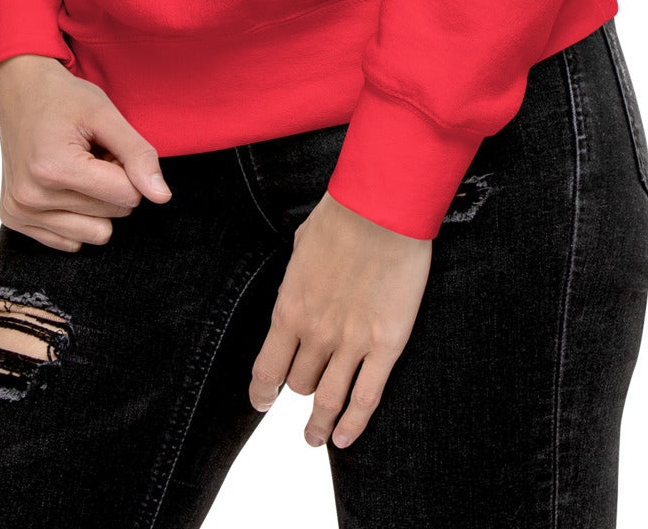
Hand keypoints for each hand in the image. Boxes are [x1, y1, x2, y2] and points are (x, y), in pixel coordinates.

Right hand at [0, 54, 171, 251]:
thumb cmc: (63, 99)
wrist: (19, 91)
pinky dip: (76, 215)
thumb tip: (162, 197)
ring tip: (78, 168)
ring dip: (96, 203)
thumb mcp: (106, 114)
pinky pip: (71, 242)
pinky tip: (63, 184)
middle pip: (112, 215)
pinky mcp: (14, 219)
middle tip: (91, 153)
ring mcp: (19, 211)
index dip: (128, 169)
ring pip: (95, 234)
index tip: (108, 146)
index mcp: (53, 167)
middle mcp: (30, 197)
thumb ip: (138, 154)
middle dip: (112, 184)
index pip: (126, 195)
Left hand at [247, 192, 430, 448]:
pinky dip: (353, 425)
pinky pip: (365, 398)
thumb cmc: (342, 216)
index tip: (262, 402)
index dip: (262, 393)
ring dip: (320, 426)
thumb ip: (295, 284)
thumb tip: (294, 297)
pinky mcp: (386, 345)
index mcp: (290, 308)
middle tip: (306, 395)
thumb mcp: (300, 249)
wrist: (382, 208)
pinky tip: (345, 439)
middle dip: (301, 389)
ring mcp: (351, 343)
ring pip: (329, 401)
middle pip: (300, 384)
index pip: (266, 369)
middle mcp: (315, 334)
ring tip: (316, 437)